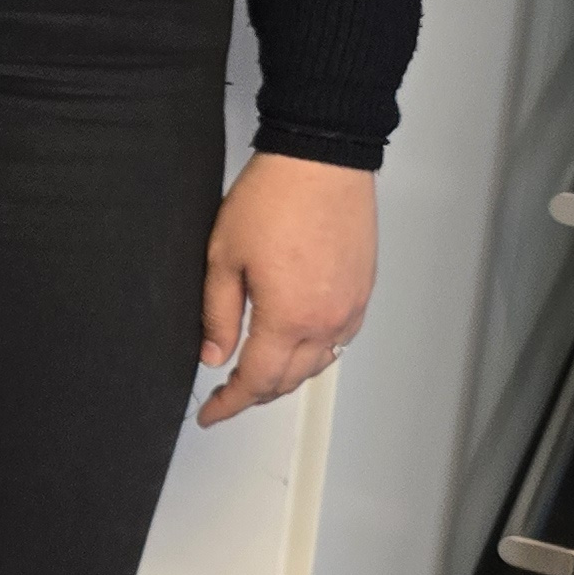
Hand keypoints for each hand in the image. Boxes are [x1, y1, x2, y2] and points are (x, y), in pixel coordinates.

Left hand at [195, 156, 375, 426]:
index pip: (256, 381)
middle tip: (226, 395)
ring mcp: (350, 307)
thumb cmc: (273, 199)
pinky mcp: (362, 291)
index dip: (229, 403)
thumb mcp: (223, 257)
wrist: (321, 160)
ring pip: (318, 364)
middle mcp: (327, 321)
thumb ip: (218, 315)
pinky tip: (295, 346)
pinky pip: (339, 340)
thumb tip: (214, 356)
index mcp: (288, 318)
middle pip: (290, 380)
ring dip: (287, 378)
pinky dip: (314, 353)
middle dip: (255, 394)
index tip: (210, 414)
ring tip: (257, 375)